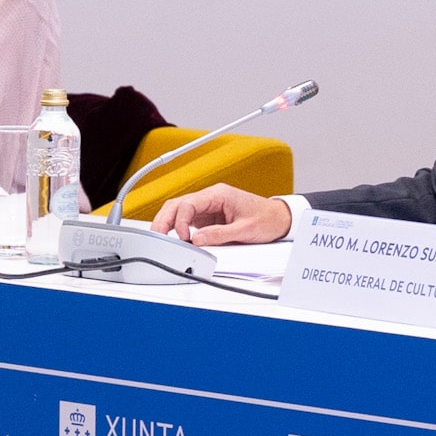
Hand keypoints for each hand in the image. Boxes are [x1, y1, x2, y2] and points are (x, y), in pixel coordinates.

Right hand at [152, 184, 292, 244]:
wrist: (279, 218)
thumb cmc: (266, 219)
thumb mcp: (244, 230)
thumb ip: (219, 235)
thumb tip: (197, 240)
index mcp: (218, 194)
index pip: (189, 203)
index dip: (179, 221)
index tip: (182, 237)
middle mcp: (210, 197)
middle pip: (178, 204)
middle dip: (164, 219)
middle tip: (157, 236)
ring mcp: (208, 206)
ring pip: (180, 210)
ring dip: (168, 223)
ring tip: (160, 238)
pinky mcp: (209, 216)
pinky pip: (188, 219)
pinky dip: (178, 227)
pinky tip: (173, 238)